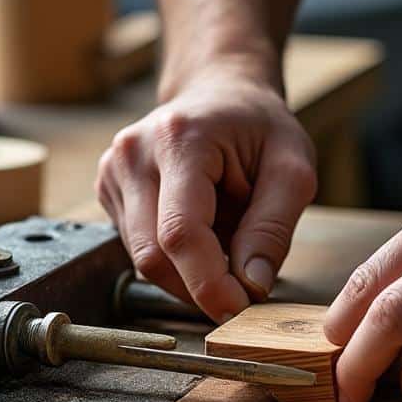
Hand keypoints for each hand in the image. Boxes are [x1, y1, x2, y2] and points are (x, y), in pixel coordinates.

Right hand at [96, 63, 316, 322]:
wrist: (221, 93)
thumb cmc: (260, 127)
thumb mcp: (293, 168)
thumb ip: (274, 227)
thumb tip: (252, 283)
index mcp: (179, 140)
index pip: (181, 232)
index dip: (208, 283)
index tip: (240, 308)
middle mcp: (132, 154)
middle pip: (153, 255)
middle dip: (199, 287)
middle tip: (242, 292)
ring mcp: (113, 172)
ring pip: (143, 260)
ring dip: (189, 274)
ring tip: (228, 245)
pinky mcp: (109, 191)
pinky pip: (139, 249)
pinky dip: (175, 260)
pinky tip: (203, 235)